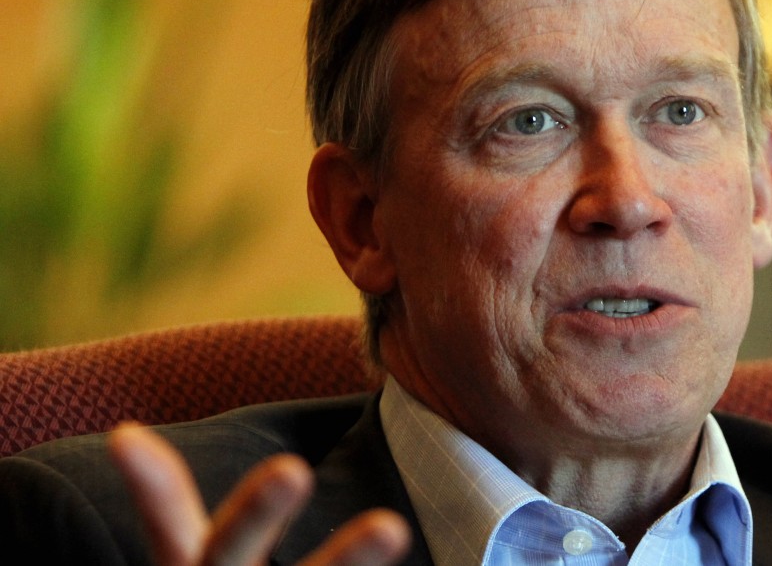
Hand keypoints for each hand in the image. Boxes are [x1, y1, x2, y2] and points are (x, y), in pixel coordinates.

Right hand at [108, 424, 409, 564]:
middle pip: (227, 554)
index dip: (151, 486)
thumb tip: (178, 446)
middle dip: (255, 514)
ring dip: (350, 561)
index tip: (126, 434)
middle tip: (292, 468)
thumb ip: (241, 535)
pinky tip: (429, 555)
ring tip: (392, 527)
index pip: (169, 529)